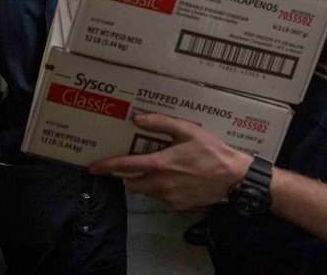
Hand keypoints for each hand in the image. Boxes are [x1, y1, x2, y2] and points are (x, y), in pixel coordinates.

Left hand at [89, 113, 251, 210]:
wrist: (233, 177)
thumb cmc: (210, 150)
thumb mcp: (187, 130)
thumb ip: (160, 123)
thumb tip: (137, 119)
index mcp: (160, 164)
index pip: (125, 166)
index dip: (107, 167)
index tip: (93, 168)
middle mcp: (160, 184)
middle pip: (132, 184)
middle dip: (129, 176)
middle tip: (138, 165)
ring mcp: (169, 198)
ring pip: (147, 192)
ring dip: (147, 183)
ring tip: (163, 170)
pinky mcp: (178, 207)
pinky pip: (162, 199)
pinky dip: (162, 190)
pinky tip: (177, 180)